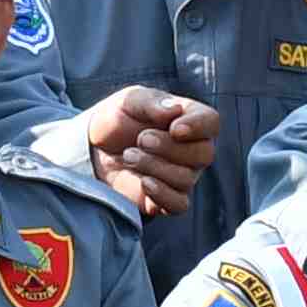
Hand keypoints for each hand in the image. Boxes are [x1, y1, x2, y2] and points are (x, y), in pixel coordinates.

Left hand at [79, 85, 219, 223]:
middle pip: (204, 154)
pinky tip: (143, 182)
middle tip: (141, 139)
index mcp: (189, 119)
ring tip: (129, 155)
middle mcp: (192, 149)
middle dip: (169, 147)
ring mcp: (182, 176)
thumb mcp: (129, 101)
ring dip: (155, 166)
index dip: (198, 126)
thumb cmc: (118, 118)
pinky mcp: (167, 199)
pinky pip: (179, 205)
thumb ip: (151, 103)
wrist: (95, 148)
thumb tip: (174, 110)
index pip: (211, 122)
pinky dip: (162, 194)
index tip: (174, 128)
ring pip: (186, 178)